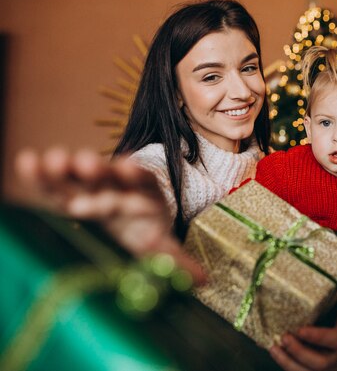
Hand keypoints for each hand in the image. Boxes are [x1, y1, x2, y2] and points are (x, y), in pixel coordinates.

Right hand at [14, 147, 204, 283]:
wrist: (131, 214)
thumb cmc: (147, 229)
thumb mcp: (161, 245)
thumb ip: (176, 260)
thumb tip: (203, 281)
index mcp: (144, 194)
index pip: (142, 180)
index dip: (135, 174)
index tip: (129, 169)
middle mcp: (119, 186)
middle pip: (108, 174)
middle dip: (98, 169)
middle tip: (86, 163)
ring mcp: (93, 186)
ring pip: (79, 175)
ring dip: (67, 168)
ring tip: (53, 160)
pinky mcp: (71, 191)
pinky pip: (56, 183)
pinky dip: (41, 174)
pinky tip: (27, 162)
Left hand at [269, 275, 336, 370]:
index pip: (334, 340)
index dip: (317, 337)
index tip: (301, 329)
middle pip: (319, 362)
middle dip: (299, 351)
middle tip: (283, 337)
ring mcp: (328, 367)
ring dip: (288, 362)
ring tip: (274, 348)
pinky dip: (287, 365)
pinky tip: (275, 353)